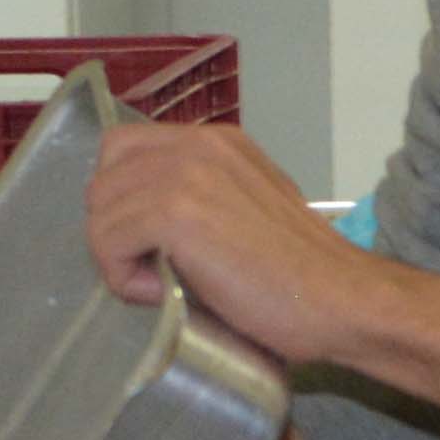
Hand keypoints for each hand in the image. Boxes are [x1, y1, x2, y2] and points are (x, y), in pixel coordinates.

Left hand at [84, 116, 381, 370]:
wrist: (339, 299)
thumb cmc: (300, 275)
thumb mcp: (248, 209)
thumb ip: (202, 197)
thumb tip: (146, 222)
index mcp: (216, 141)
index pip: (126, 148)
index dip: (122, 199)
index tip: (149, 242)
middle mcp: (197, 144)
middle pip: (104, 175)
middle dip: (112, 227)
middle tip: (149, 267)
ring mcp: (185, 174)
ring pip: (100, 210)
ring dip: (117, 256)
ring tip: (161, 284)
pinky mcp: (176, 212)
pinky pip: (108, 241)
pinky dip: (122, 276)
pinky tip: (161, 293)